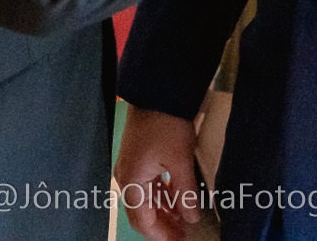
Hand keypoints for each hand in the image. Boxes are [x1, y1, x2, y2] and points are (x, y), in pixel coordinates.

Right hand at [116, 106, 203, 240]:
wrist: (157, 90)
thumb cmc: (167, 124)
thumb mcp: (180, 161)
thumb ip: (185, 194)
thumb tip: (191, 218)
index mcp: (132, 181)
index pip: (143, 221)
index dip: (162, 235)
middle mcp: (126, 177)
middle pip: (141, 213)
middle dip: (161, 227)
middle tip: (182, 235)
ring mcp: (129, 166)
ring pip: (144, 200)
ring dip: (162, 212)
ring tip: (183, 220)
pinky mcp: (137, 157)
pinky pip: (146, 185)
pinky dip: (161, 196)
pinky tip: (177, 198)